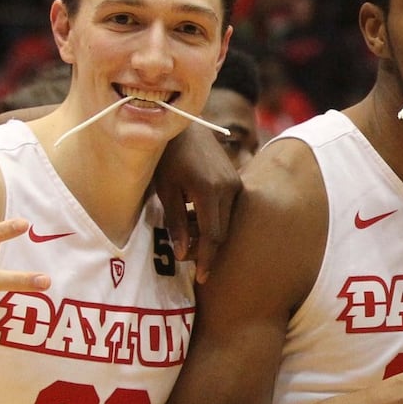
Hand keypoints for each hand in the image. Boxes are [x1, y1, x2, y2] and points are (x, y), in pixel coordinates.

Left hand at [154, 125, 240, 283]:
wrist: (183, 126)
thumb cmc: (166, 156)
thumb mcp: (165, 190)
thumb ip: (176, 222)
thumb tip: (182, 253)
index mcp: (209, 191)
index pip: (212, 236)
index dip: (206, 259)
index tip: (202, 277)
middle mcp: (229, 188)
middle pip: (222, 232)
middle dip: (206, 250)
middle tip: (188, 260)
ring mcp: (236, 183)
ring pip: (227, 222)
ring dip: (209, 235)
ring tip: (188, 239)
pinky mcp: (236, 180)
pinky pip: (228, 209)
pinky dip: (214, 220)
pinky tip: (196, 220)